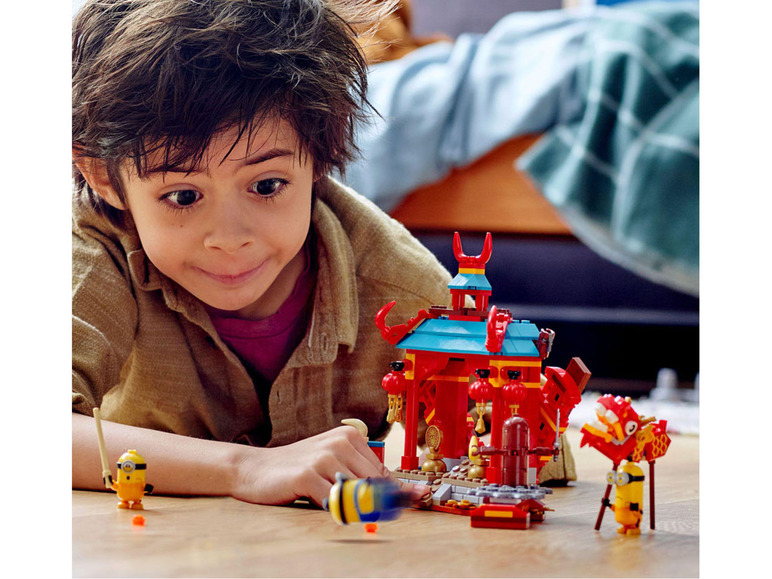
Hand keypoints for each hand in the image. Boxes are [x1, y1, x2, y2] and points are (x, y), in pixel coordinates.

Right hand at [230, 426, 427, 506]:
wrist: (255, 469)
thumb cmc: (297, 470)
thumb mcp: (331, 464)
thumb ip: (359, 474)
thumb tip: (395, 493)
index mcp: (350, 437)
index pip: (383, 471)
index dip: (400, 491)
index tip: (420, 498)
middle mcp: (340, 443)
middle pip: (374, 484)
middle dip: (383, 505)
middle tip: (392, 516)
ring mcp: (324, 458)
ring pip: (357, 494)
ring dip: (358, 511)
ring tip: (349, 513)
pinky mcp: (308, 475)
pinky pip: (335, 502)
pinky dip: (339, 513)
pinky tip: (333, 512)